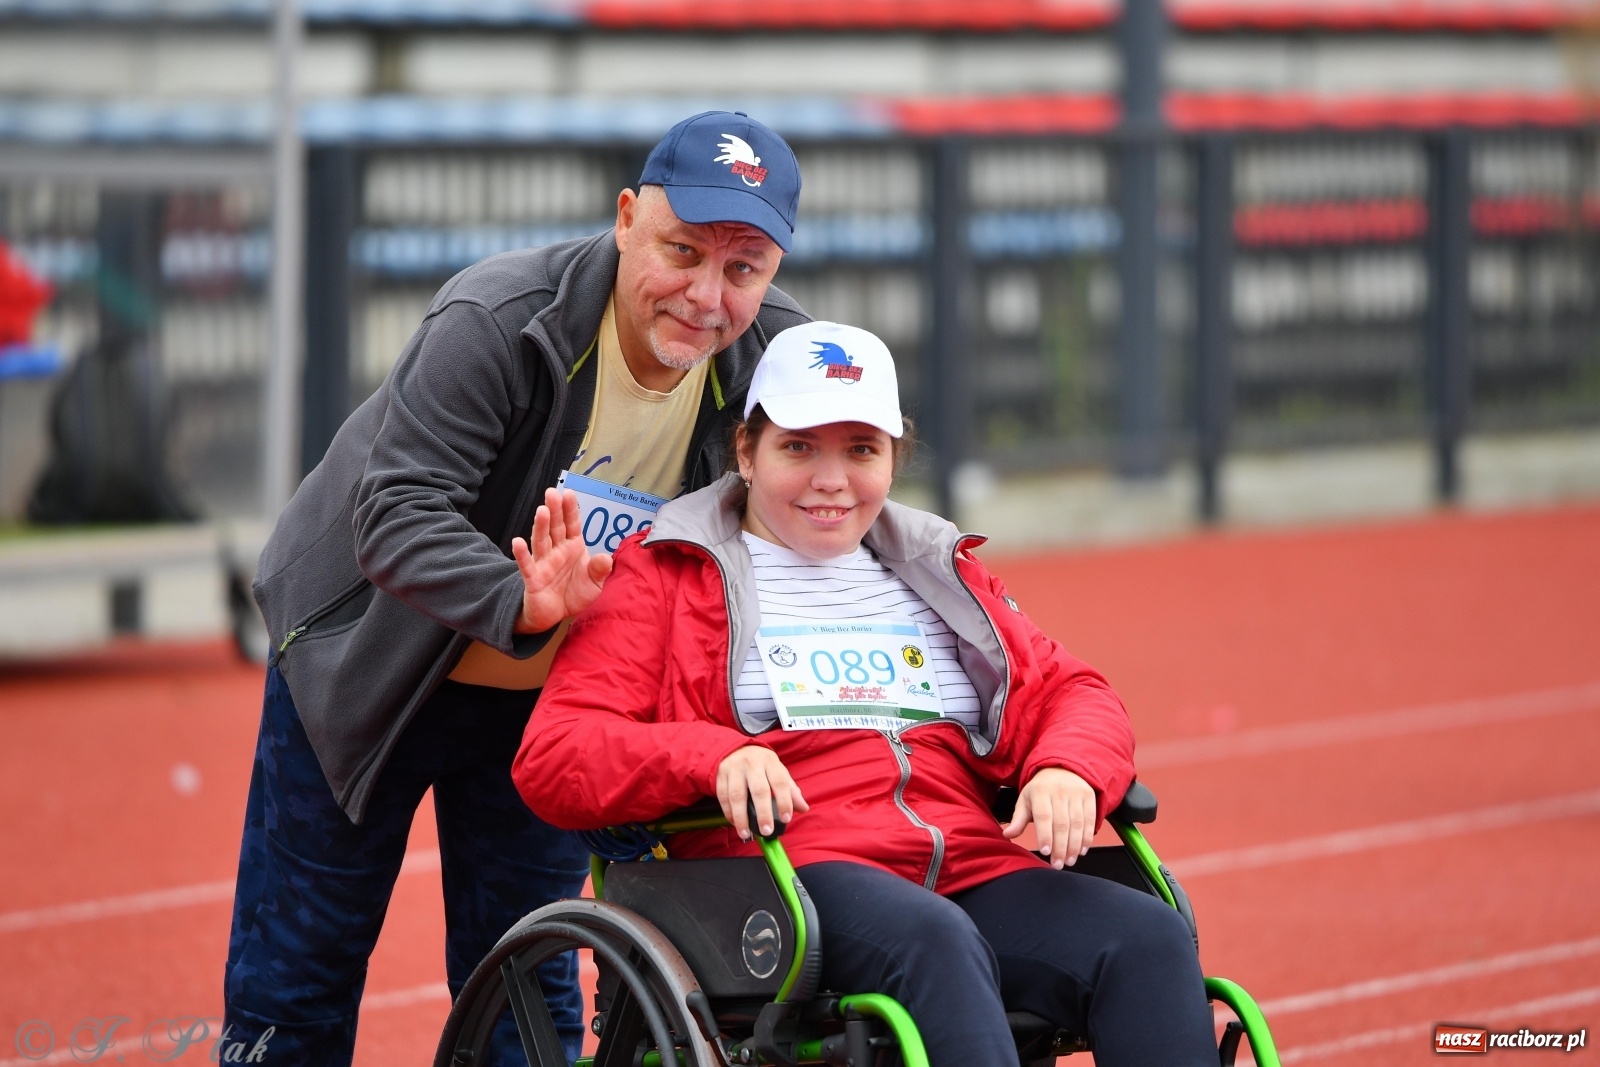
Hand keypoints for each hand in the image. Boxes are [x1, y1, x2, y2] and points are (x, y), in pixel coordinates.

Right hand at [512, 488, 614, 632]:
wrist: (556, 614)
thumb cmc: (574, 593)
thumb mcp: (594, 583)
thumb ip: (599, 570)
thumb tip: (606, 558)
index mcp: (572, 546)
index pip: (572, 524)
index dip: (570, 510)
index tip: (569, 493)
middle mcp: (557, 550)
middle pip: (555, 527)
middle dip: (555, 510)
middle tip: (552, 493)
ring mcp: (543, 563)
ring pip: (541, 541)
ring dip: (541, 526)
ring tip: (542, 511)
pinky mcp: (533, 579)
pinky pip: (527, 565)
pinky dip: (522, 554)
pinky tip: (517, 542)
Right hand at [716, 746, 808, 840]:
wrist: (735, 748)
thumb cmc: (761, 764)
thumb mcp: (777, 771)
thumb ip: (790, 790)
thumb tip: (803, 808)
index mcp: (770, 762)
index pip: (780, 782)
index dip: (784, 801)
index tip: (786, 819)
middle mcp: (752, 764)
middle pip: (759, 790)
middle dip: (763, 813)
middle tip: (767, 831)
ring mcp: (734, 769)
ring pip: (737, 795)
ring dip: (741, 817)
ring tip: (746, 834)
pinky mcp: (720, 775)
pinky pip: (723, 797)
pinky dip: (728, 812)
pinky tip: (735, 823)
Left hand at [1002, 767, 1096, 868]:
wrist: (1061, 768)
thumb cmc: (1040, 790)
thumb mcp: (1026, 800)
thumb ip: (1018, 819)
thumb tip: (1007, 834)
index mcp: (1040, 791)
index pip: (1043, 816)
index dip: (1045, 834)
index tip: (1045, 852)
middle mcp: (1059, 791)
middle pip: (1061, 823)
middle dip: (1060, 847)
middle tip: (1058, 865)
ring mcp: (1076, 793)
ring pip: (1077, 823)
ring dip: (1074, 845)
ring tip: (1069, 861)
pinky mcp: (1089, 796)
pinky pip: (1090, 819)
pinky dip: (1087, 837)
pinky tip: (1082, 851)